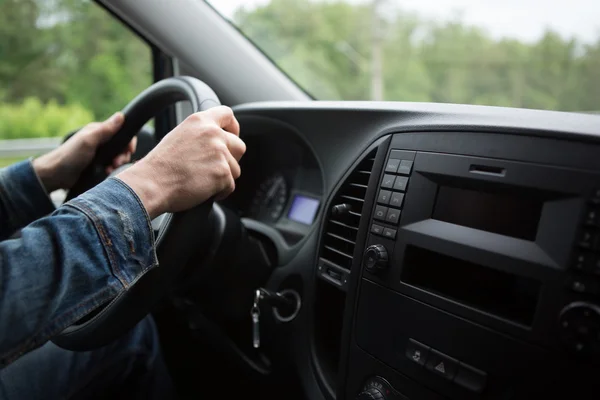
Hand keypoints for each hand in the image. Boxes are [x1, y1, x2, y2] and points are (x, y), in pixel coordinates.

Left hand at [33, 112, 135, 191]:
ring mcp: (99, 153)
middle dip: (122, 155)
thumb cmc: (70, 156)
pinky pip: (111, 166)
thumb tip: (121, 116)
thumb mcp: (89, 141)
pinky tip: (107, 172)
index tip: (129, 151)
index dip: (128, 141)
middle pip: (121, 146)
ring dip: (117, 163)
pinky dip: (112, 169)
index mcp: (98, 131)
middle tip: (116, 163)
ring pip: (117, 157)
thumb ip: (105, 129)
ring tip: (111, 169)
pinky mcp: (97, 164)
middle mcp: (100, 140)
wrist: (56, 175)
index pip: (121, 131)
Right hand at [117, 106, 244, 218]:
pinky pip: (230, 186)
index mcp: (200, 121)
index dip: (233, 128)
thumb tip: (217, 141)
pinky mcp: (222, 173)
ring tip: (202, 180)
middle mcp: (212, 133)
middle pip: (239, 146)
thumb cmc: (160, 166)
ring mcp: (219, 153)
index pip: (227, 114)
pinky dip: (220, 192)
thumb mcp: (179, 136)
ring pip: (235, 169)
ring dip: (223, 178)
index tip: (231, 137)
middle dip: (231, 159)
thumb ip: (201, 134)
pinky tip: (204, 190)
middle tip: (215, 168)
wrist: (152, 183)